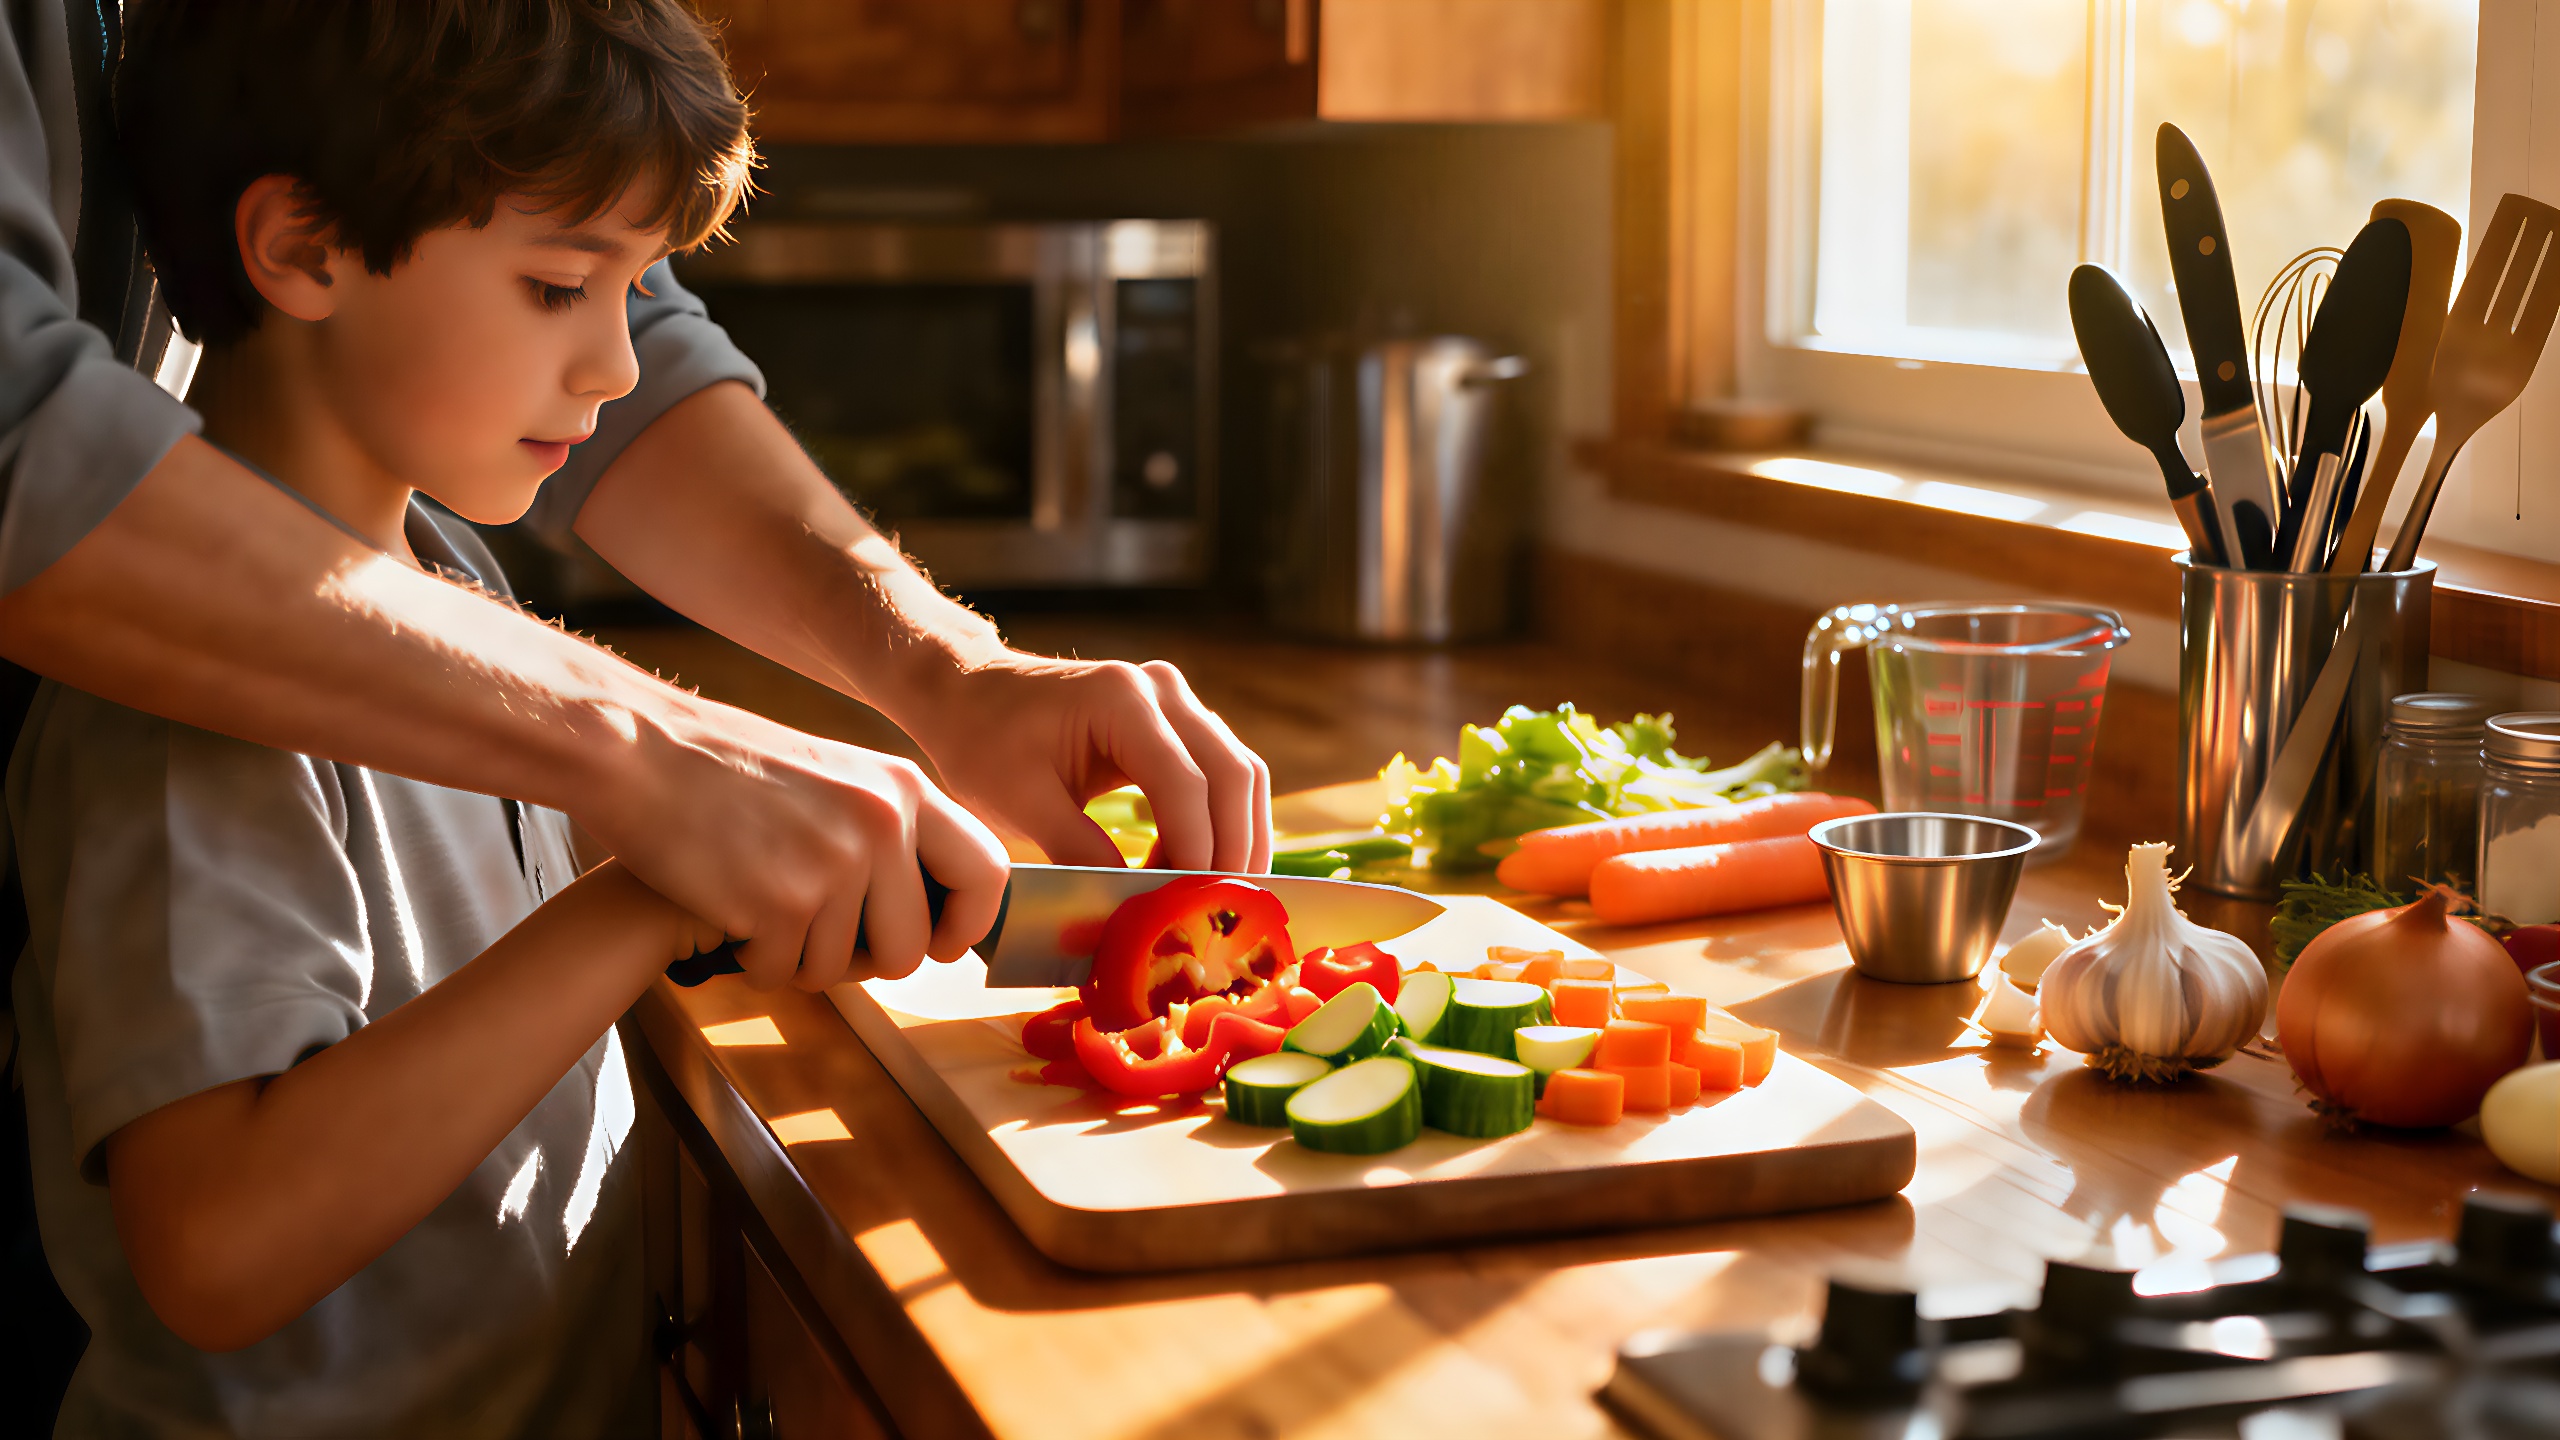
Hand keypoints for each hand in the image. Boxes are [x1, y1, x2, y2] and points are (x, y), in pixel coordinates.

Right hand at [574, 697, 1010, 990]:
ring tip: (759, 907)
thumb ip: (889, 831)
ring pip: (842, 970)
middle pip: (913, 947)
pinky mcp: (779, 902)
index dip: (968, 924)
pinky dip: (756, 960)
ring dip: (799, 958)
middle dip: (866, 962)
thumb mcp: (837, 777)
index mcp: (905, 788)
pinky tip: (729, 914)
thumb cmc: (730, 771)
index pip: (987, 871)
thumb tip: (936, 907)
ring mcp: (833, 863)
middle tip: (818, 936)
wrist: (640, 752)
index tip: (941, 945)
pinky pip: (785, 972)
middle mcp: (881, 823)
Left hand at [905, 652, 1271, 872]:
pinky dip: (1222, 825)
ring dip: (1237, 840)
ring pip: (1241, 774)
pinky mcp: (1179, 725)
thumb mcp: (1019, 802)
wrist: (971, 695)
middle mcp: (1162, 690)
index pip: (1185, 782)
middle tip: (1216, 912)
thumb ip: (1078, 850)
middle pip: (1233, 774)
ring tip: (1212, 897)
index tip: (1189, 904)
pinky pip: (1224, 775)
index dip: (1196, 848)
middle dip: (1231, 850)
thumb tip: (1132, 905)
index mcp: (1121, 698)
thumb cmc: (985, 741)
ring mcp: (1177, 704)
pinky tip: (1196, 869)